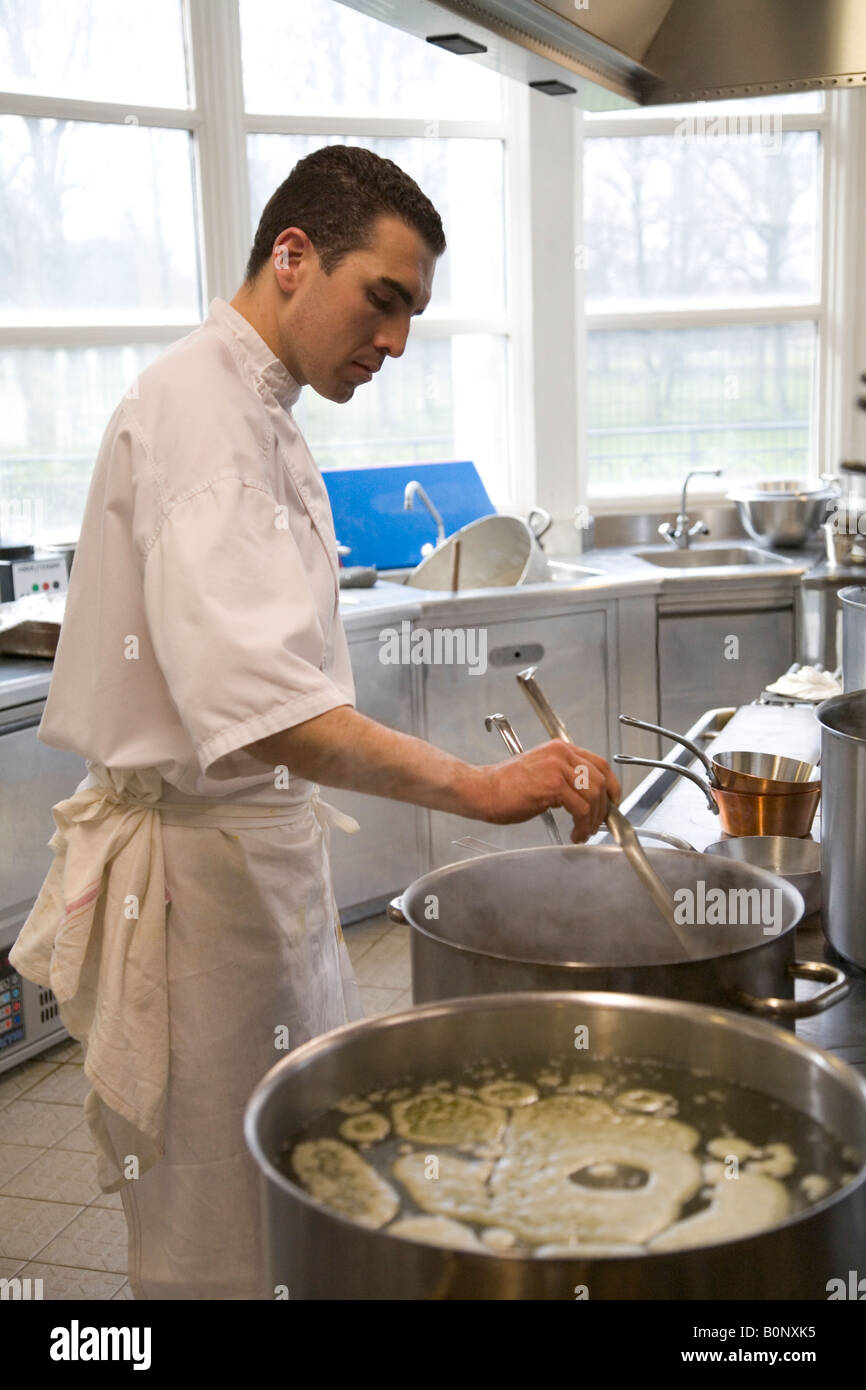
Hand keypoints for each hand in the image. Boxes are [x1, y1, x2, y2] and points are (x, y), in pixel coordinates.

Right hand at [478, 740, 621, 843]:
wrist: (482, 790)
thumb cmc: (505, 786)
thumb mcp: (540, 772)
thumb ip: (564, 777)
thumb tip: (587, 797)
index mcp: (560, 749)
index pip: (600, 764)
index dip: (612, 786)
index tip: (612, 803)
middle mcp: (562, 754)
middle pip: (601, 781)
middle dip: (603, 807)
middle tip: (597, 824)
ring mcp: (558, 769)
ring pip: (593, 796)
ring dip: (592, 820)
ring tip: (583, 832)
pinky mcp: (552, 786)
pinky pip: (580, 809)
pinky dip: (582, 825)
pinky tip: (574, 834)